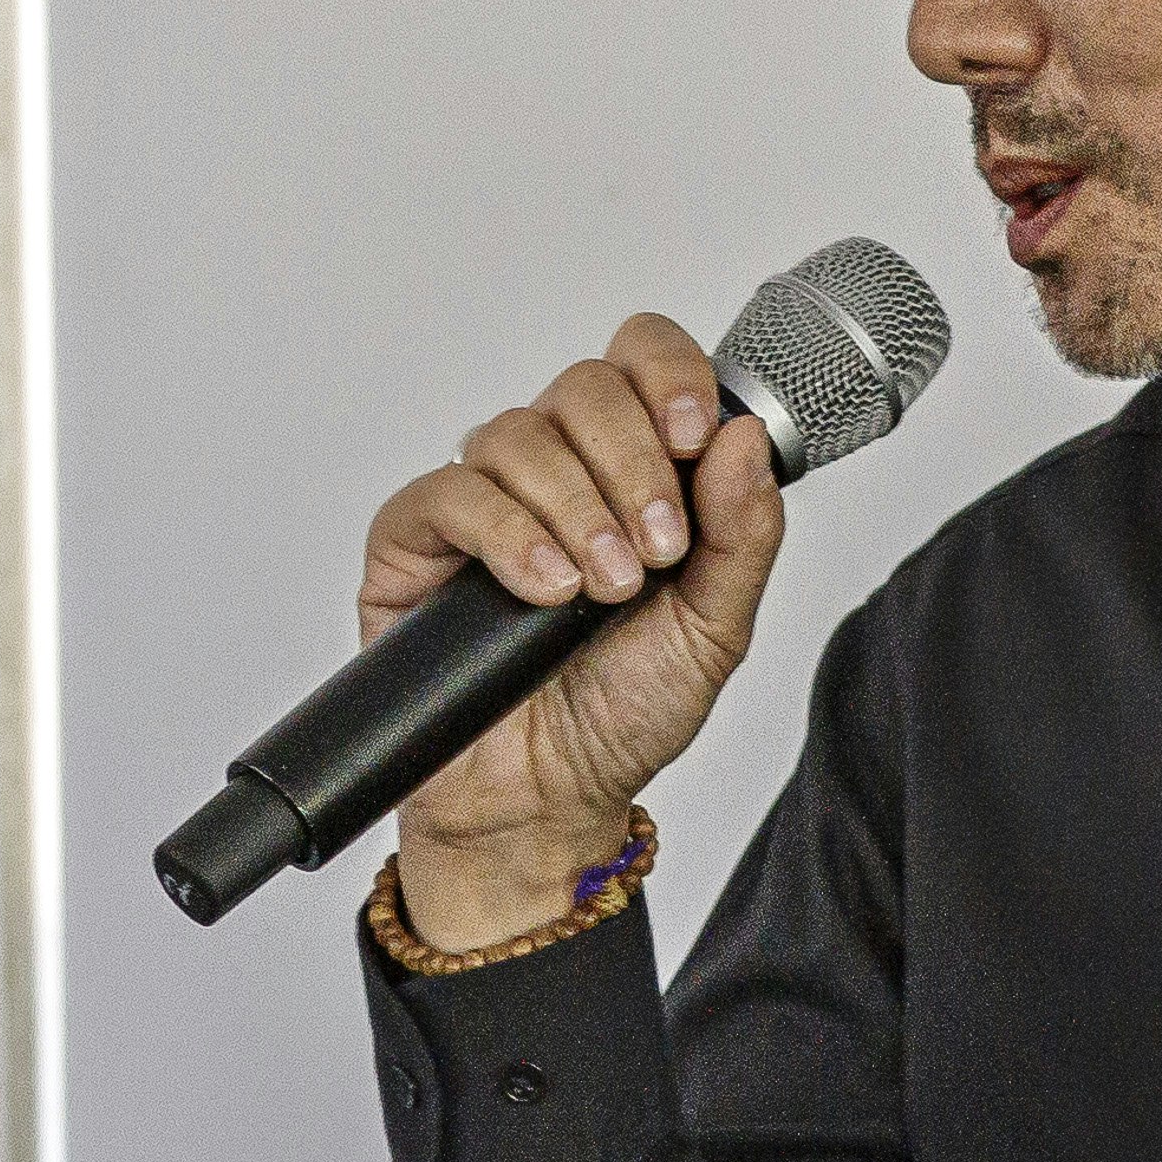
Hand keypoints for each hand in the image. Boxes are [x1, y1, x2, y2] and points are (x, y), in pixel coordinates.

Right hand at [366, 312, 787, 947]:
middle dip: (633, 462)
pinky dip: (508, 534)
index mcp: (629, 466)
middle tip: (656, 552)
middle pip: (583, 385)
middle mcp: (554, 468)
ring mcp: (481, 499)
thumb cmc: (623, 713)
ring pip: (518, 435)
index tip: (694, 438)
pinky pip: (450, 493)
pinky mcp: (413, 541)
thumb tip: (747, 437)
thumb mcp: (716, 628)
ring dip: (575, 508)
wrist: (547, 801)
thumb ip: (743, 534)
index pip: (640, 360)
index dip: (668, 375)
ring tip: (603, 589)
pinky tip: (544, 590)